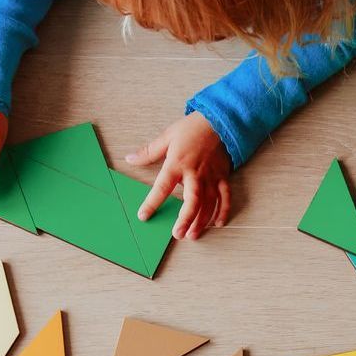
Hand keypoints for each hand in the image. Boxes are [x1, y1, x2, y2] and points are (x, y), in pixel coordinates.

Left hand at [127, 111, 232, 239]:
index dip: (152, 203)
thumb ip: (149, 152)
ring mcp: (211, 177)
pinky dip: (222, 211)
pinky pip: (225, 197)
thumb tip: (130, 159)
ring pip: (208, 204)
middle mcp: (195, 173)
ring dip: (201, 221)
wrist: (219, 120)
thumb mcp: (167, 137)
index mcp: (178, 163)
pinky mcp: (223, 177)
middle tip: (177, 234)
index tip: (144, 216)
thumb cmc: (192, 128)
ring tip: (192, 234)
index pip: (162, 187)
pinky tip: (217, 224)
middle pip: (191, 201)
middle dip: (185, 219)